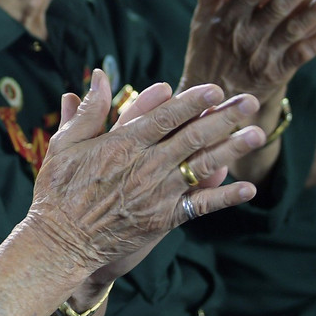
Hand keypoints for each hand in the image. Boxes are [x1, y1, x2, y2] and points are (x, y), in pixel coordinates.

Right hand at [29, 70, 260, 270]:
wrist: (60, 241)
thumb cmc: (58, 189)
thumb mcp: (65, 143)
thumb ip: (88, 110)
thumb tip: (100, 75)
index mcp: (122, 143)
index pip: (165, 116)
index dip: (192, 101)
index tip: (215, 88)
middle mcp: (145, 166)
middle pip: (193, 136)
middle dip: (224, 117)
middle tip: (250, 101)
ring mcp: (156, 193)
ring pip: (202, 166)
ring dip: (232, 149)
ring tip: (257, 134)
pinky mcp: (162, 219)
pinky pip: (199, 206)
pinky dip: (224, 197)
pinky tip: (249, 188)